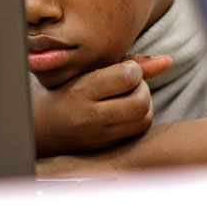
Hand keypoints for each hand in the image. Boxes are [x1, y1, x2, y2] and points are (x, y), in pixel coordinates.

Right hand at [32, 54, 172, 157]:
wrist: (38, 126)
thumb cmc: (62, 90)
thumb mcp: (85, 70)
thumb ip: (127, 63)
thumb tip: (168, 60)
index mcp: (80, 91)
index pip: (126, 76)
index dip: (133, 69)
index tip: (123, 68)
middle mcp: (88, 116)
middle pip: (140, 100)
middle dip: (142, 87)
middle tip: (130, 83)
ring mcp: (97, 135)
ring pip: (143, 117)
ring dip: (143, 103)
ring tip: (128, 96)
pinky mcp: (104, 147)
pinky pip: (137, 131)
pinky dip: (139, 117)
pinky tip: (125, 110)